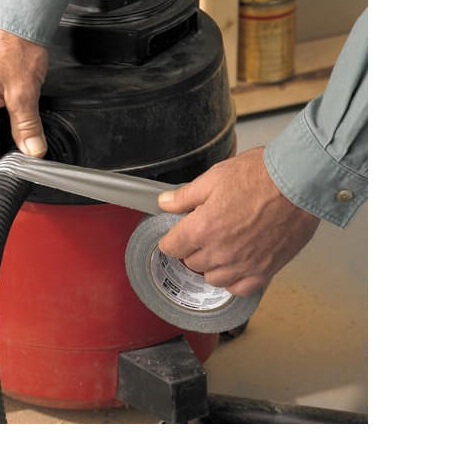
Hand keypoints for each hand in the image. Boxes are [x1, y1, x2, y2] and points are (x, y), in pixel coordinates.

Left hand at [157, 147, 320, 295]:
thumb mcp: (214, 177)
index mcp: (203, 228)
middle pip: (191, 263)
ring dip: (212, 266)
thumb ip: (185, 196)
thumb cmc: (260, 175)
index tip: (176, 235)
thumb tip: (165, 203)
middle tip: (203, 233)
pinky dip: (235, 281)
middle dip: (192, 249)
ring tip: (220, 248)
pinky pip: (241, 288)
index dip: (171, 239)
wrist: (299, 182)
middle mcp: (221, 251)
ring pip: (213, 279)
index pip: (171, 247)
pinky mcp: (266, 270)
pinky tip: (237, 265)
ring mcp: (244, 264)